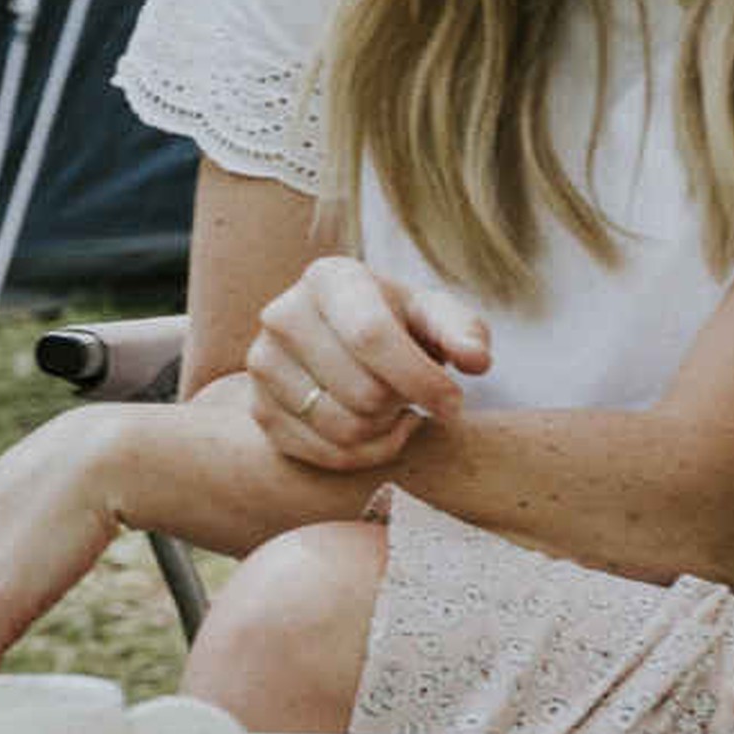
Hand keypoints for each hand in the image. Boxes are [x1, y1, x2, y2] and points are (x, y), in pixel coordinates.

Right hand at [244, 256, 490, 472]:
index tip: (454, 403)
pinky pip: (324, 456)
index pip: (372, 336)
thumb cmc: (399, 326)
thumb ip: (463, 332)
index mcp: (330, 278)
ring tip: (397, 411)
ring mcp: (263, 363)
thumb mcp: (435, 317)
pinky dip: (363, 456)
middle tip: (416, 397)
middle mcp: (284, 314)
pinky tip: (376, 431)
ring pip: (344, 430)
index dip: (420, 379)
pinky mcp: (258, 408)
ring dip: (386, 433)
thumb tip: (475, 360)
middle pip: (362, 393)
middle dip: (405, 406)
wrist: (340, 344)